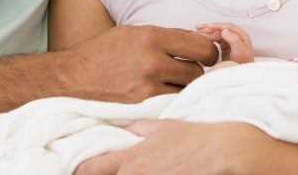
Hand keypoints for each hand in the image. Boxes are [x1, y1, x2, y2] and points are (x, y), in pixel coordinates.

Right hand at [60, 25, 218, 103]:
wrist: (72, 78)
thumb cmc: (102, 53)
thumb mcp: (132, 33)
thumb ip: (164, 37)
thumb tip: (196, 43)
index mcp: (151, 36)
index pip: (200, 45)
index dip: (209, 51)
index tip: (207, 55)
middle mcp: (152, 60)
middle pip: (197, 70)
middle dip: (195, 70)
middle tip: (186, 69)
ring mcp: (148, 86)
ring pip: (187, 89)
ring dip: (184, 86)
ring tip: (171, 82)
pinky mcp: (142, 106)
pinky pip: (172, 103)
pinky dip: (171, 99)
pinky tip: (163, 94)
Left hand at [74, 119, 265, 174]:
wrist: (224, 150)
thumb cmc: (196, 136)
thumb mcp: (164, 127)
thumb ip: (140, 129)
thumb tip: (126, 129)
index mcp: (130, 160)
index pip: (90, 170)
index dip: (81, 171)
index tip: (73, 168)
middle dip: (104, 173)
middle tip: (103, 168)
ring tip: (146, 166)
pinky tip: (160, 170)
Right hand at [196, 22, 253, 62]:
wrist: (242, 74)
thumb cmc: (243, 63)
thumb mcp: (240, 51)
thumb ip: (233, 40)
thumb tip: (224, 30)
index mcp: (242, 35)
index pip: (228, 27)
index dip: (217, 26)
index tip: (208, 26)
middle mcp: (236, 36)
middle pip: (221, 29)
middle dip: (209, 28)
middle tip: (198, 27)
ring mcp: (230, 41)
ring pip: (217, 34)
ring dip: (207, 32)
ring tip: (197, 32)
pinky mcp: (225, 46)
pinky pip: (216, 39)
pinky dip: (209, 38)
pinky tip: (203, 38)